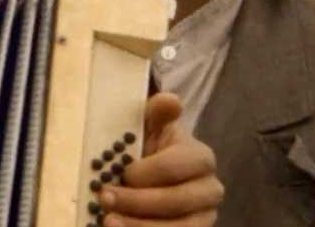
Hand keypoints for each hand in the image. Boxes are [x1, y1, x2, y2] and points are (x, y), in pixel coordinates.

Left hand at [99, 92, 223, 226]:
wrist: (153, 178)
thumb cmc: (149, 150)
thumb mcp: (150, 128)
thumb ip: (157, 114)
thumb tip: (171, 100)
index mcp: (200, 158)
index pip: (176, 166)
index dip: (147, 172)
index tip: (121, 173)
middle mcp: (210, 191)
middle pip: (175, 201)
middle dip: (136, 202)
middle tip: (104, 199)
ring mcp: (204, 218)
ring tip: (109, 221)